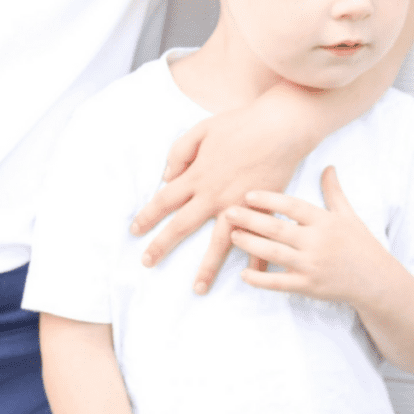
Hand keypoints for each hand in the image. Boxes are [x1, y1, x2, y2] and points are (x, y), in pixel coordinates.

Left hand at [130, 92, 312, 292]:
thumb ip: (179, 152)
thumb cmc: (240, 125)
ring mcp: (239, 206)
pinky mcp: (262, 210)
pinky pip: (256, 239)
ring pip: (219, 243)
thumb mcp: (201, 130)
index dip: (148, 216)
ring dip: (207, 267)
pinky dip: (255, 259)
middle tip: (147, 263)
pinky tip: (251, 276)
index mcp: (197, 175)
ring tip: (198, 288)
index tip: (134, 231)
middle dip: (162, 245)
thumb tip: (167, 177)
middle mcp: (214, 195)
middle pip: (182, 225)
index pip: (165, 200)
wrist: (280, 128)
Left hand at [228, 165, 390, 306]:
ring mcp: (313, 266)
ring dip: (251, 245)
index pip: (293, 207)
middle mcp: (317, 242)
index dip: (270, 200)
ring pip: (275, 254)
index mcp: (325, 221)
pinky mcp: (309, 287)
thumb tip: (329, 166)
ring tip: (231, 235)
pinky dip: (261, 280)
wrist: (377, 282)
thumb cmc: (361, 245)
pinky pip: (280, 283)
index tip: (248, 193)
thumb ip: (334, 192)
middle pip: (278, 229)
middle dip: (251, 220)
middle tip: (228, 212)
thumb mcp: (349, 215)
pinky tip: (244, 274)